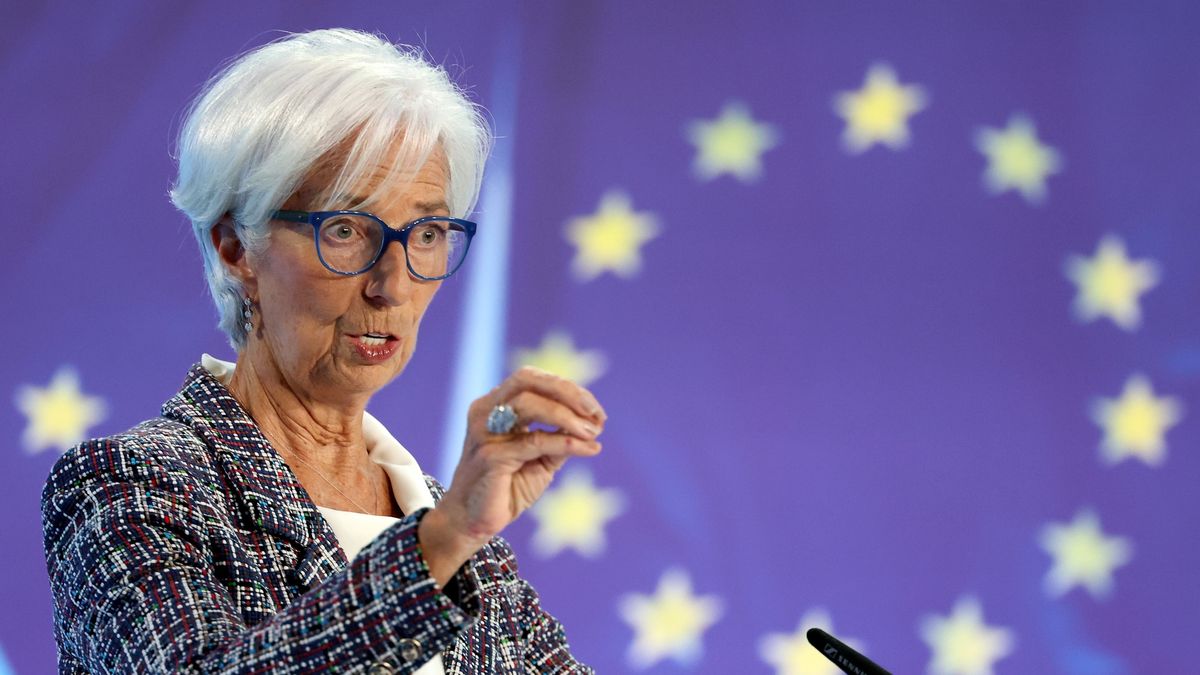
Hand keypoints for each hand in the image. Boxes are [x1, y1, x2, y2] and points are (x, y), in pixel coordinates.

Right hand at [419, 367, 605, 585]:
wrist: (473, 523)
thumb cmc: (507, 488)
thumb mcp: (541, 459)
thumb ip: (560, 438)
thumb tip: (591, 424)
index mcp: (494, 405)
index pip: (531, 379)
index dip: (567, 388)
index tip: (595, 410)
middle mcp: (485, 411)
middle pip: (527, 380)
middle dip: (568, 392)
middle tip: (596, 413)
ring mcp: (484, 432)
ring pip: (529, 404)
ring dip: (567, 415)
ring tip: (593, 432)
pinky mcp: (490, 456)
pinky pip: (534, 441)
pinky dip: (565, 442)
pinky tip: (588, 449)